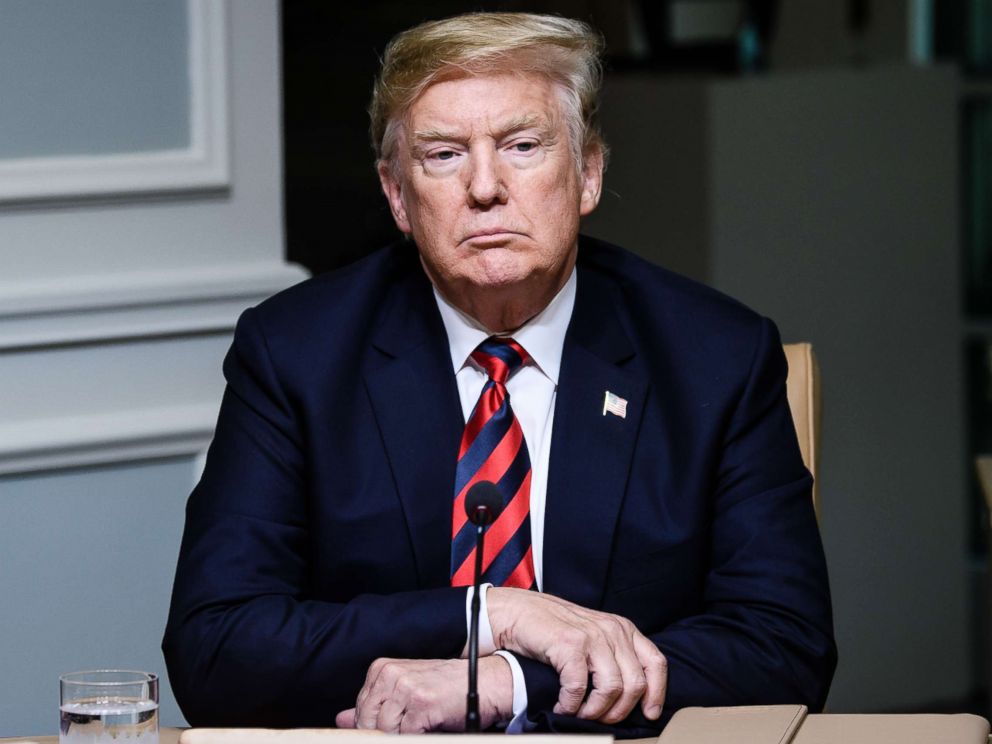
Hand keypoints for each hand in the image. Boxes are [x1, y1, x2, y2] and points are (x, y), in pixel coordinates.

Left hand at [335, 655, 512, 732]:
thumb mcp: (405, 691)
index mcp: (382, 668)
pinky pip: (404, 736)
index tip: (394, 726)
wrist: (485, 682)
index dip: (374, 726)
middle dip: (386, 733)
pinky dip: (416, 736)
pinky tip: (429, 727)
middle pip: (368, 723)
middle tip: (411, 725)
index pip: (360, 711)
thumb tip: (342, 719)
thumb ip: (373, 705)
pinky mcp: (421, 704)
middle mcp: (390, 674)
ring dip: (403, 734)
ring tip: (422, 724)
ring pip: (385, 731)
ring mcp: (405, 688)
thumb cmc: (446, 688)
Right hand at [487, 587, 666, 723]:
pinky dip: (571, 705)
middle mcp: (613, 630)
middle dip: (620, 711)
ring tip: (580, 714)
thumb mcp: (594, 637)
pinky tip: (562, 706)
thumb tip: (632, 697)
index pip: (655, 663)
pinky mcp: (570, 644)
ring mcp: (592, 636)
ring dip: (595, 711)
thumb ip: (614, 656)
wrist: (519, 612)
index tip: (649, 714)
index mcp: (623, 629)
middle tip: (601, 719)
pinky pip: (580, 687)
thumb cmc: (554, 630)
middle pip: (636, 683)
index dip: (656, 693)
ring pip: (612, 688)